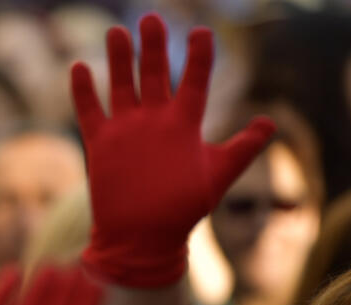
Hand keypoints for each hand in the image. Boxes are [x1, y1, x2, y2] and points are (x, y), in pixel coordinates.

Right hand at [71, 13, 273, 286]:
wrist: (143, 238)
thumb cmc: (183, 211)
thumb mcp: (218, 176)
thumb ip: (242, 148)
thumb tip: (270, 123)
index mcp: (184, 124)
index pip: (194, 80)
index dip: (199, 56)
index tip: (202, 32)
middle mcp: (154, 121)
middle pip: (154, 74)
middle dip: (153, 46)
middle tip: (151, 19)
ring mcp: (127, 130)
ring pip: (122, 85)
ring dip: (120, 59)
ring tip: (117, 31)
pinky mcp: (102, 144)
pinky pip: (90, 110)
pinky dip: (84, 90)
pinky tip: (79, 65)